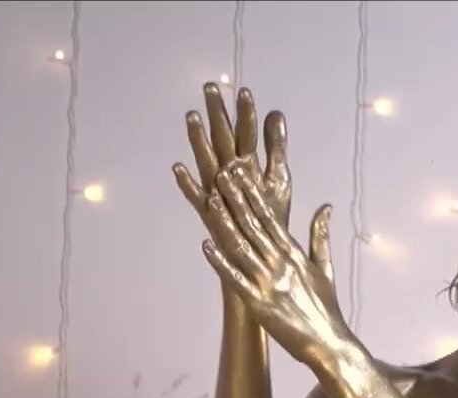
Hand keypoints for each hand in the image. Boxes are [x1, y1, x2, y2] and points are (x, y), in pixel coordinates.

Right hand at [173, 83, 290, 229]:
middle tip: (210, 88)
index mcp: (248, 164)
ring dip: (199, 139)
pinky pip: (195, 196)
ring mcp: (217, 190)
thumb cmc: (270, 214)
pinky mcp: (209, 212)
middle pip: (223, 139)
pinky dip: (187, 184)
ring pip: (207, 161)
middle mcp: (230, 173)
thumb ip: (276, 147)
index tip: (244, 91)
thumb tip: (276, 112)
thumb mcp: (279, 177)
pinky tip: (178, 168)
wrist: (264, 250)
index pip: (247, 134)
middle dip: (217, 114)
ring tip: (192, 117)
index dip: (246, 114)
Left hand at [194, 170, 350, 369]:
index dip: (253, 193)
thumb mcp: (325, 267)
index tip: (241, 172)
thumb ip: (320, 236)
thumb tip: (326, 207)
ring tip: (211, 199)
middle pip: (253, 225)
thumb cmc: (326, 308)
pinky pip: (235, 279)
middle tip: (222, 173)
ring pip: (241, 247)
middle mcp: (280, 263)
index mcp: (293, 253)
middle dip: (236, 198)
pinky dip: (220, 262)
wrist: (328, 344)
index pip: (270, 216)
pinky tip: (206, 245)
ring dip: (225, 223)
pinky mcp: (258, 303)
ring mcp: (268, 283)